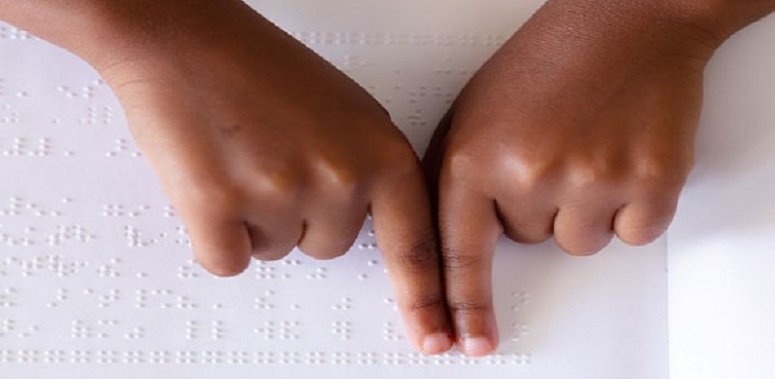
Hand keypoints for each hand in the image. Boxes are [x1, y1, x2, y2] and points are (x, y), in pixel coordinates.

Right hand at [88, 1, 450, 353]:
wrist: (185, 39)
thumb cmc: (259, 67)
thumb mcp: (344, 111)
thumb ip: (366, 169)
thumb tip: (360, 220)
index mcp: (380, 151)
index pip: (414, 245)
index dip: (424, 300)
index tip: (435, 338)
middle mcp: (340, 176)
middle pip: (328, 246)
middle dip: (300, 214)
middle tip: (274, 157)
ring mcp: (281, 194)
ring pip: (276, 250)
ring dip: (256, 217)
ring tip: (243, 156)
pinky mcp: (220, 208)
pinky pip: (228, 260)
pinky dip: (215, 231)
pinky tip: (212, 177)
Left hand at [424, 0, 725, 355]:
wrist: (626, 20)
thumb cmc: (550, 60)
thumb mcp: (474, 112)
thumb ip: (458, 177)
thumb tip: (451, 238)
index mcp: (474, 156)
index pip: (458, 254)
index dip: (461, 305)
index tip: (464, 340)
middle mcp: (529, 172)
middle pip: (529, 242)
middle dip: (538, 204)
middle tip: (553, 147)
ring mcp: (592, 179)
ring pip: (580, 243)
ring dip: (585, 208)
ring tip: (587, 146)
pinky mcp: (650, 182)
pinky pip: (633, 233)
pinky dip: (632, 204)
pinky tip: (621, 154)